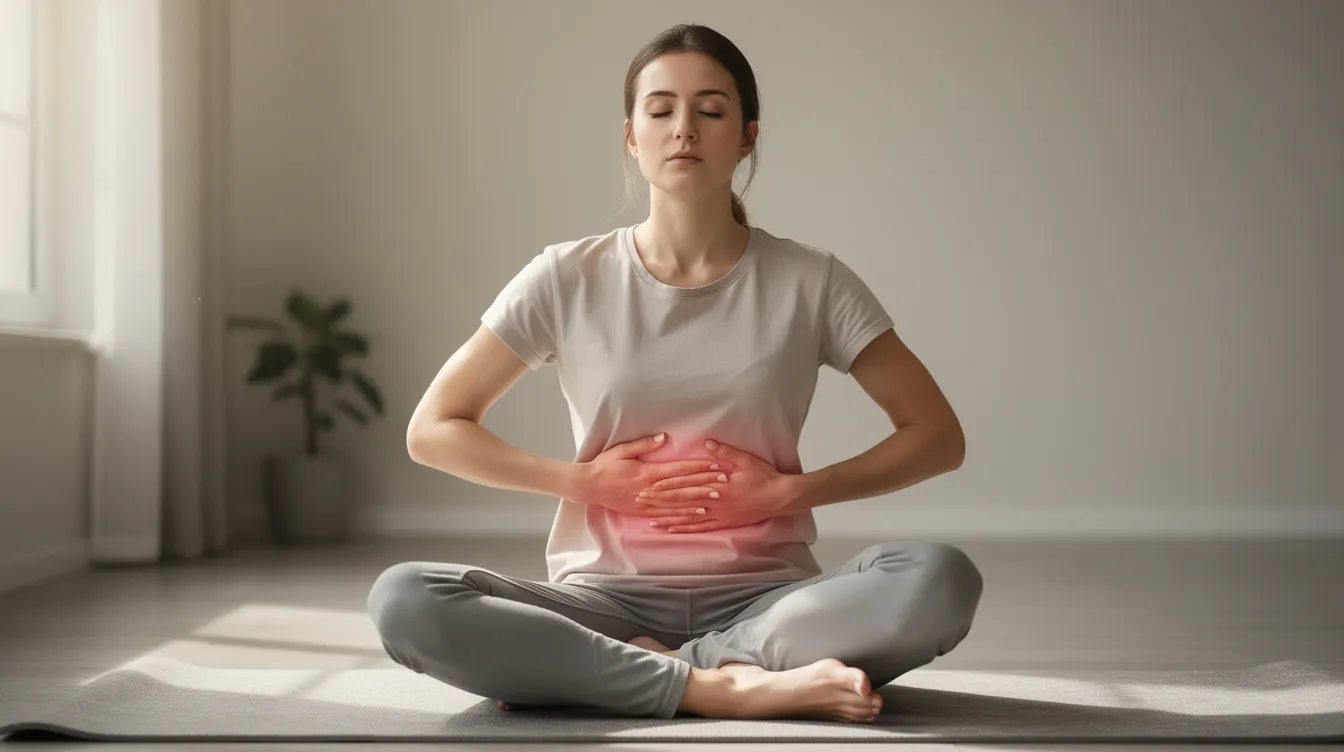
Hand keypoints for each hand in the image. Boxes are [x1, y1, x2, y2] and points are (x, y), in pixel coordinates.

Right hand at [570, 433, 724, 519]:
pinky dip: (682, 515)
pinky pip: (665, 515)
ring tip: (715, 499)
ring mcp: (646, 502)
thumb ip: (644, 445)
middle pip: (682, 487)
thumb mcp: (622, 450)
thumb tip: (664, 438)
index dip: (698, 468)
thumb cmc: (604, 465)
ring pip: (677, 503)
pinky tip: (695, 515)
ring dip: (698, 500)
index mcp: (647, 472)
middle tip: (724, 483)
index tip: (714, 465)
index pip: (678, 470)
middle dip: (704, 484)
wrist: (588, 486)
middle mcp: (649, 489)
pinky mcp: (642, 511)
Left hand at [635, 438, 802, 532]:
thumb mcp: (746, 460)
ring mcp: (719, 514)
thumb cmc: (764, 477)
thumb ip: (724, 452)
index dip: (667, 485)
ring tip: (649, 519)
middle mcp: (715, 501)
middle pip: (682, 501)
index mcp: (718, 484)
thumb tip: (705, 443)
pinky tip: (671, 530)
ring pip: (688, 517)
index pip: (687, 484)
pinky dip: (684, 529)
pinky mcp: (724, 523)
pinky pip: (700, 528)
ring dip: (668, 518)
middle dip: (660, 501)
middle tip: (641, 501)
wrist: (780, 497)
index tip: (650, 485)